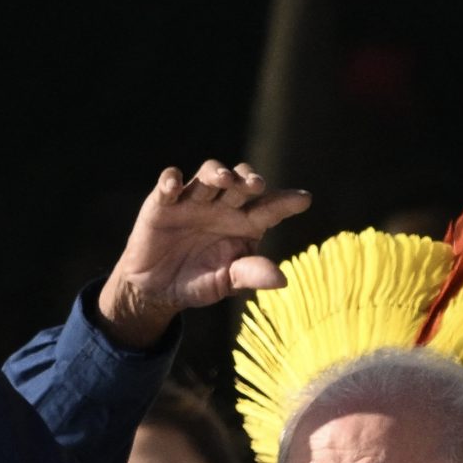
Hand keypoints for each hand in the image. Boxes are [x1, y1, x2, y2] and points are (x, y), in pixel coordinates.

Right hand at [97, 160, 310, 347]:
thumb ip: (250, 275)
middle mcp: (223, 206)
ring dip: (217, 173)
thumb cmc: (200, 282)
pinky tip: (175, 184)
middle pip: (240, 182)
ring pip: (209, 174)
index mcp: (245, 224)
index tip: (304, 200)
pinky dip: (171, 180)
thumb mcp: (227, 283)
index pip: (270, 208)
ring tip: (224, 179)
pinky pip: (168, 183)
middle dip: (249, 179)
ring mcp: (194, 200)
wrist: (158, 289)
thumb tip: (282, 279)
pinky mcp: (163, 202)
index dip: (286, 202)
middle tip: (257, 184)